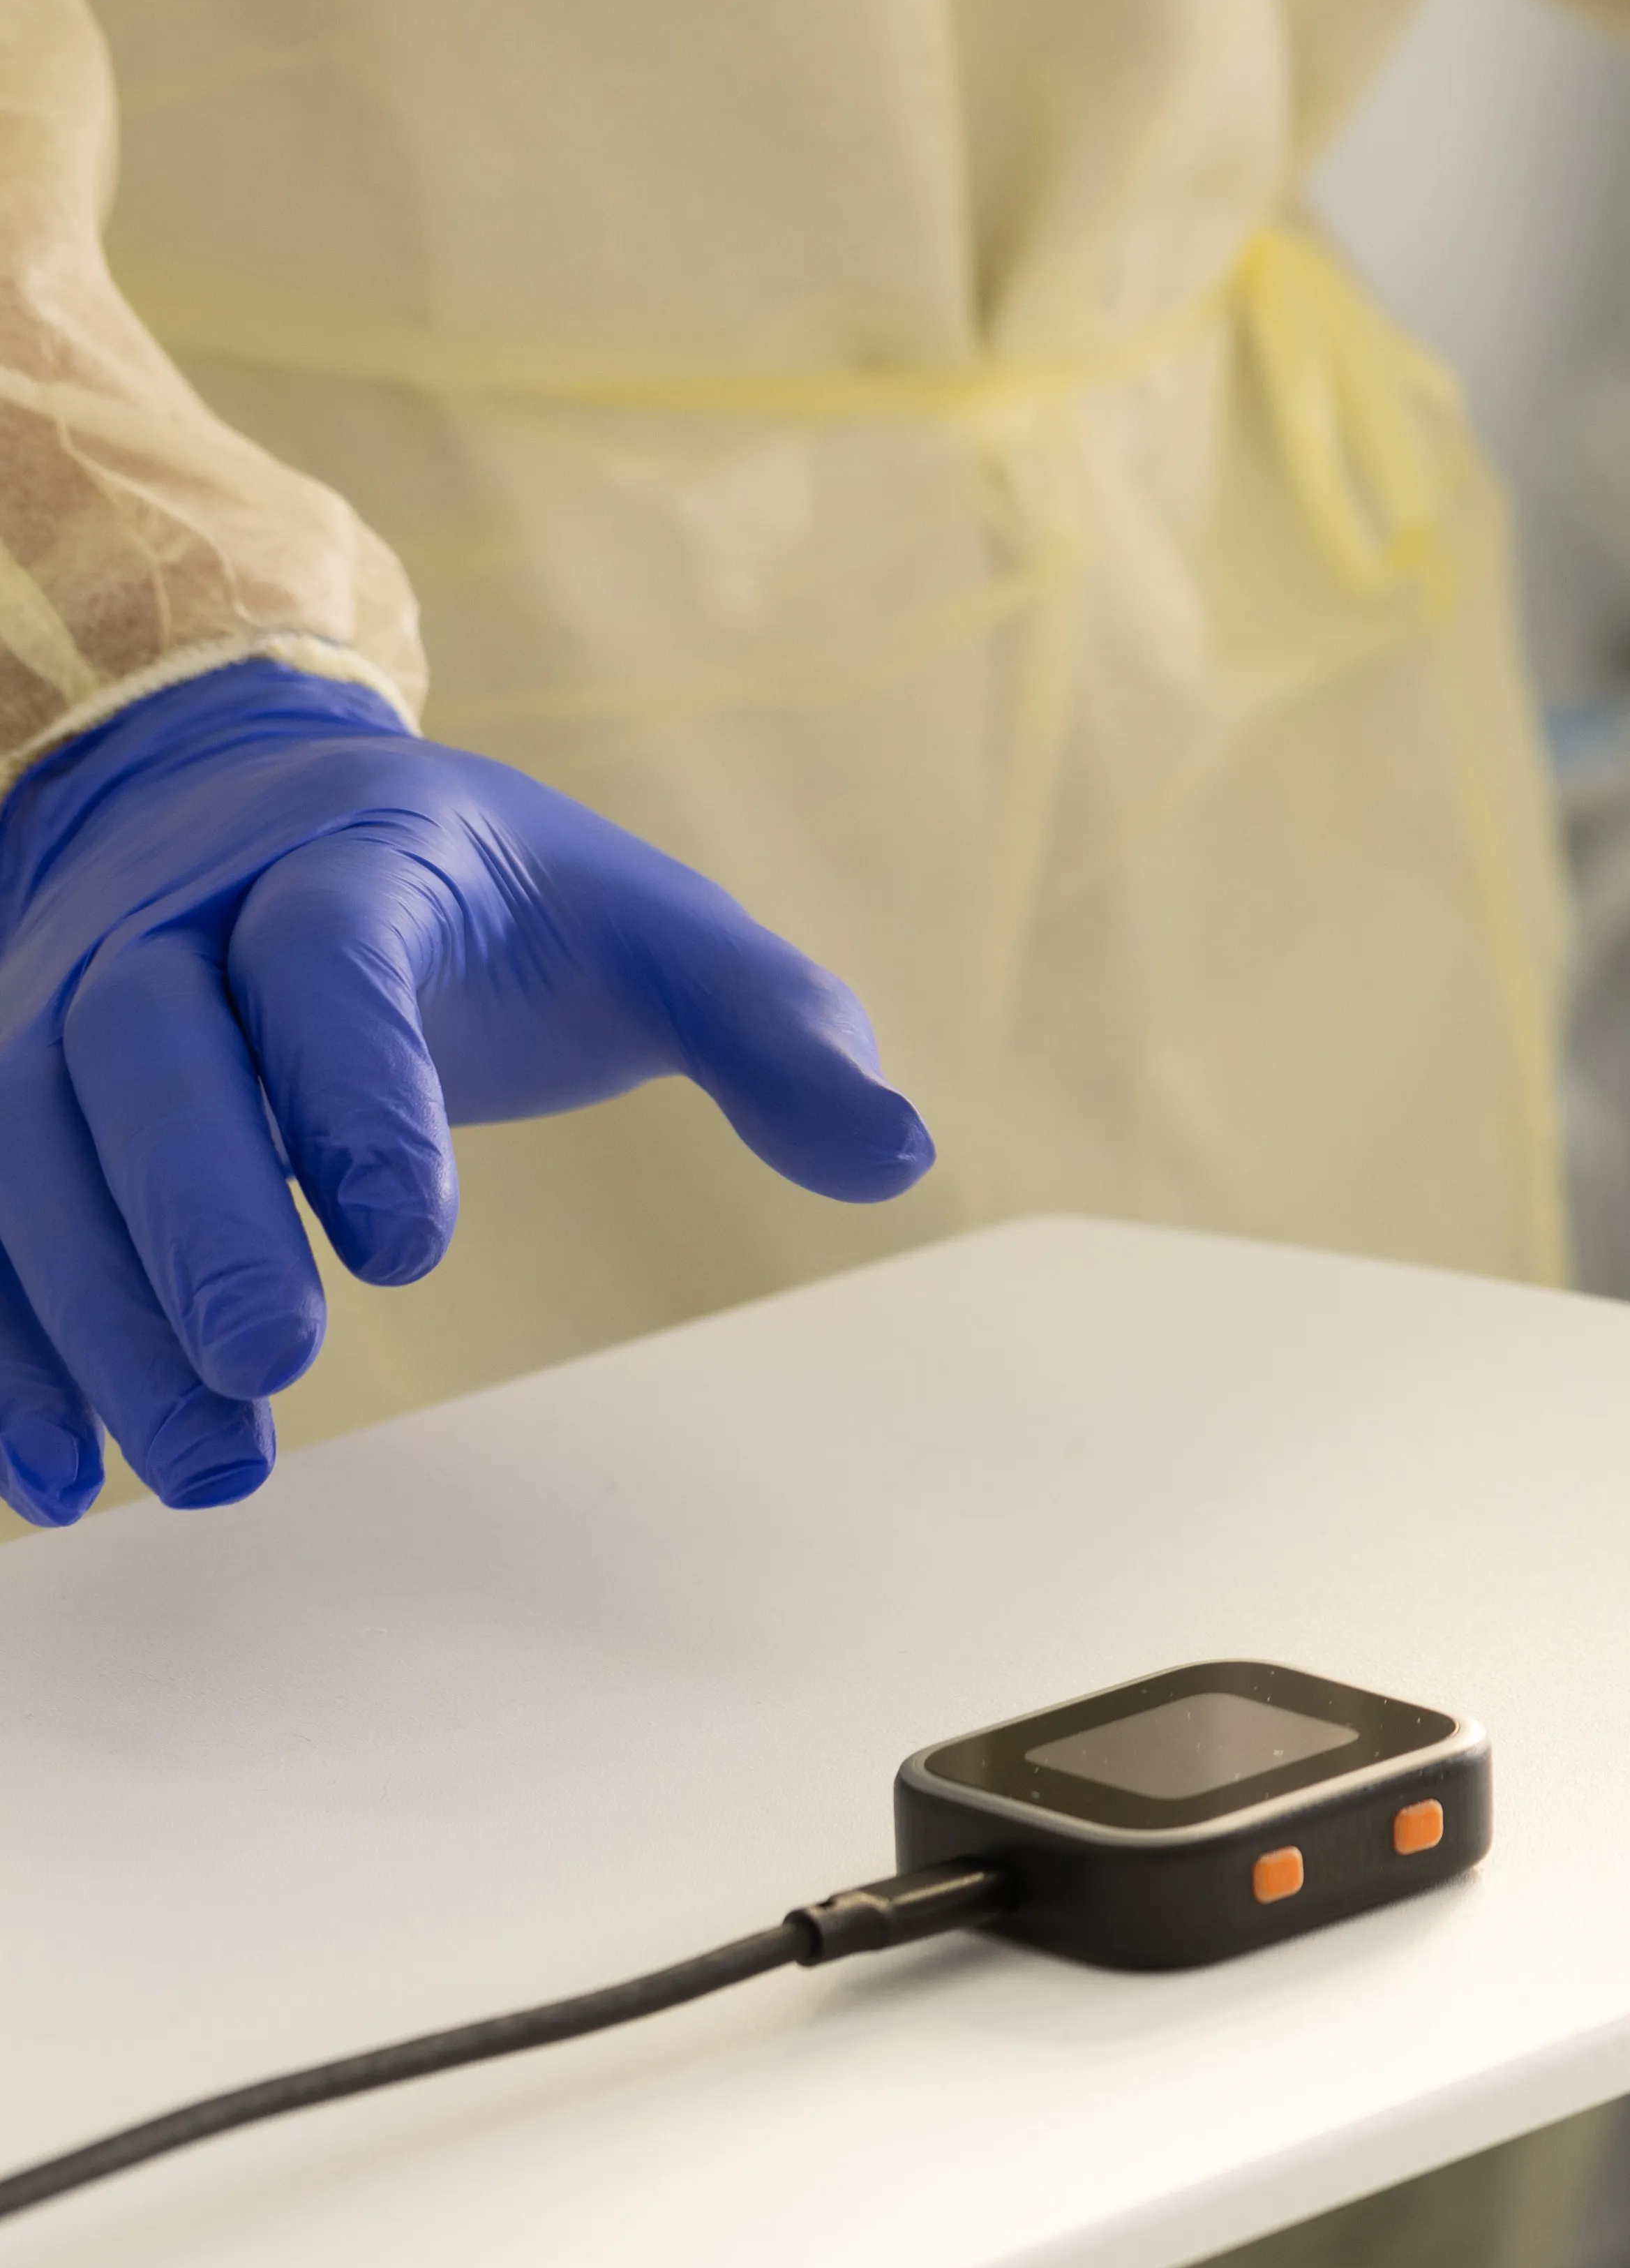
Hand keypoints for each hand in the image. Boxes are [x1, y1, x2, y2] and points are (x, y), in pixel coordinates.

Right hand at [0, 665, 930, 1517]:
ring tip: (200, 1467)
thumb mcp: (649, 929)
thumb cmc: (479, 892)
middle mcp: (169, 916)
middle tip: (270, 1377)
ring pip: (27, 1148)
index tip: (416, 1245)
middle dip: (194, 1222)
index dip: (357, 1091)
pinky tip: (57, 1480)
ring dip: (96, 1321)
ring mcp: (50, 996)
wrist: (238, 787)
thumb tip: (902, 1152)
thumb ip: (776, 1032)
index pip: (327, 960)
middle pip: (140, 1054)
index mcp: (351, 859)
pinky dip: (5, 1351)